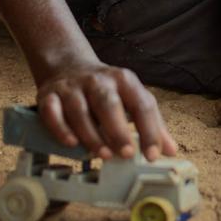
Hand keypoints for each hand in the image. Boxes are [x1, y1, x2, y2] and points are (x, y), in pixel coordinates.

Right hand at [35, 61, 177, 160]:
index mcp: (124, 80)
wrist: (68, 65)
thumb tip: (171, 151)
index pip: (142, 104)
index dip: (150, 130)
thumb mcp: (132, 98)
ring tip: (103, 155)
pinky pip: (52, 112)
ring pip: (79, 110)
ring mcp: (72, 87)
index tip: (153, 155)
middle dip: (118, 130)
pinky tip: (71, 144)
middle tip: (127, 154)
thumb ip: (152, 124)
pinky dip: (60, 128)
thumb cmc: (107, 91)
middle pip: (108, 103)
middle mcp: (98, 81)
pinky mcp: (49, 95)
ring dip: (91, 135)